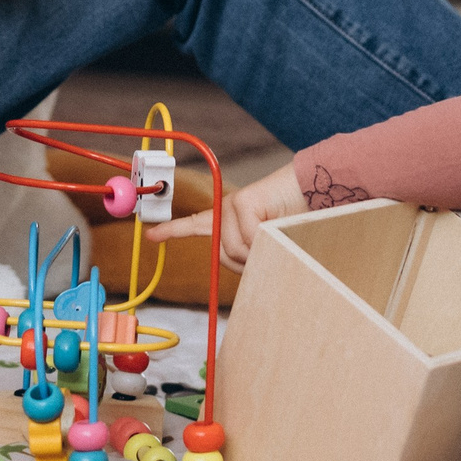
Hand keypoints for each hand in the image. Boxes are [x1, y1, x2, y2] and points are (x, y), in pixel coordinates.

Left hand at [146, 164, 307, 270]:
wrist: (311, 192)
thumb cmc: (291, 220)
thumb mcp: (266, 244)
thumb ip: (249, 255)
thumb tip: (241, 268)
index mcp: (228, 221)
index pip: (194, 226)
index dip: (172, 230)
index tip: (149, 235)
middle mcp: (225, 212)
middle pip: (223, 255)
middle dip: (245, 261)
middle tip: (266, 250)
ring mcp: (232, 205)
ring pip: (235, 250)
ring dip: (258, 253)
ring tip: (274, 237)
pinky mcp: (243, 201)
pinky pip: (248, 238)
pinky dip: (264, 241)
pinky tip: (275, 227)